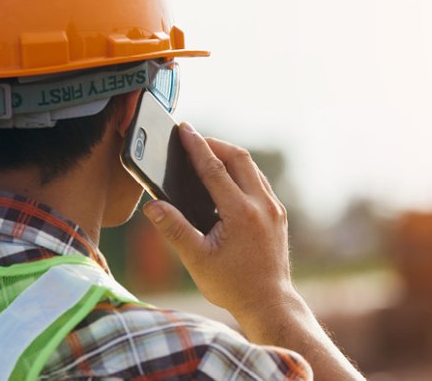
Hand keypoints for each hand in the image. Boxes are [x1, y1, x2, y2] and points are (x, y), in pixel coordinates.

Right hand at [142, 122, 296, 316]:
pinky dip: (242, 173)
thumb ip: (174, 230)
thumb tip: (152, 205)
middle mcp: (263, 205)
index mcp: (241, 213)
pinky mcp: (279, 215)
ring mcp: (274, 209)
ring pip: (252, 169)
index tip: (183, 128)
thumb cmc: (232, 285)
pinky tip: (226, 180)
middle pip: (239, 158)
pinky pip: (260, 182)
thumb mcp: (197, 260)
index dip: (196, 146)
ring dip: (230, 157)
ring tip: (206, 156)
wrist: (269, 303)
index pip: (215, 168)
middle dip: (214, 145)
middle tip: (193, 140)